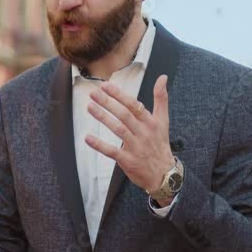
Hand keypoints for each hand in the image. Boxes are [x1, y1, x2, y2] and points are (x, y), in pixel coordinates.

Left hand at [85, 76, 174, 192]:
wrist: (164, 174)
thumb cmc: (160, 144)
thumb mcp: (163, 120)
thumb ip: (161, 98)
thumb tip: (162, 77)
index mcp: (150, 122)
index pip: (134, 105)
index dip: (119, 95)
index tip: (106, 86)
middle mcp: (143, 133)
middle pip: (124, 115)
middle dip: (108, 103)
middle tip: (93, 93)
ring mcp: (135, 147)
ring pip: (118, 130)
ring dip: (103, 118)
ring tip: (90, 107)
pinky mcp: (128, 160)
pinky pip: (112, 151)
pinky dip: (100, 145)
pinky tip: (88, 138)